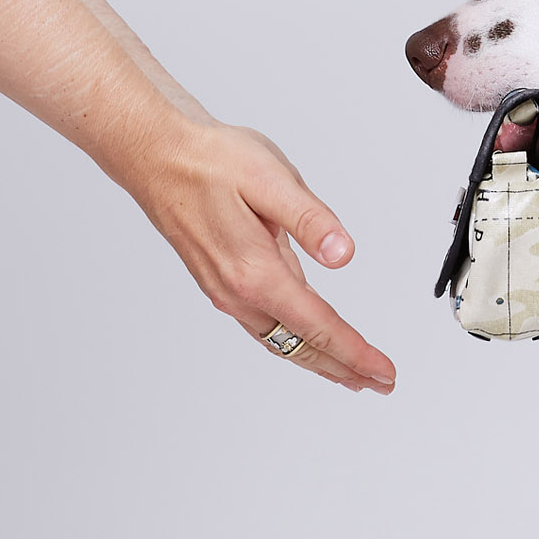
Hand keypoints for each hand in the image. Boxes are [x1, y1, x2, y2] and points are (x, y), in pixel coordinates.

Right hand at [140, 122, 396, 393]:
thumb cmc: (209, 161)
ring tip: (351, 374)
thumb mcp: (270, 178)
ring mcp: (226, 291)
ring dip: (319, 360)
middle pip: (301, 345)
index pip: (317, 326)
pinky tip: (304, 340)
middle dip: (345, 368)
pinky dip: (292, 341)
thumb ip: (310, 219)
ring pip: (281, 340)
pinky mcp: (221, 283)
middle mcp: (238, 292)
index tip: (384, 371)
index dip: (355, 352)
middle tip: (381, 383)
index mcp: (255, 272)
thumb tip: (342, 253)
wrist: (155, 156)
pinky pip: (264, 327)